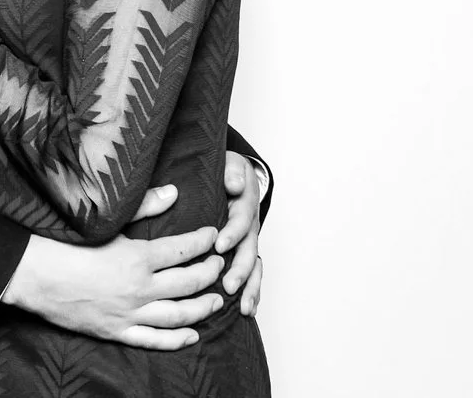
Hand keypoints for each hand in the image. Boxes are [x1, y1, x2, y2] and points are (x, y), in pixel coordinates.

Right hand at [3, 227, 224, 349]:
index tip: (213, 235)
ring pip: (178, 315)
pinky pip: (154, 340)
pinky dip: (176, 340)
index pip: (184, 250)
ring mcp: (130, 314)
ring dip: (202, 307)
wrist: (35, 275)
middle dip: (209, 273)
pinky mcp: (117, 331)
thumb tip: (174, 193)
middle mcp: (140, 289)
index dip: (203, 242)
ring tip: (216, 299)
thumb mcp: (108, 222)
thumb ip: (144, 207)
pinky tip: (192, 335)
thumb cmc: (67, 244)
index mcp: (139, 258)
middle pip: (188, 283)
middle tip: (219, 264)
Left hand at [215, 151, 263, 314]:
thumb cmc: (226, 172)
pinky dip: (252, 292)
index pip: (241, 219)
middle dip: (240, 269)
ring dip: (249, 287)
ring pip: (254, 266)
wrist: (234, 176)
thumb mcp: (230, 163)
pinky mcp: (245, 252)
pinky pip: (252, 274)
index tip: (219, 245)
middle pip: (249, 249)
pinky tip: (247, 310)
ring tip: (241, 306)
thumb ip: (232, 171)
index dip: (232, 232)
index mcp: (244, 204)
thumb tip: (234, 185)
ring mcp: (249, 241)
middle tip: (228, 285)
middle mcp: (250, 226)